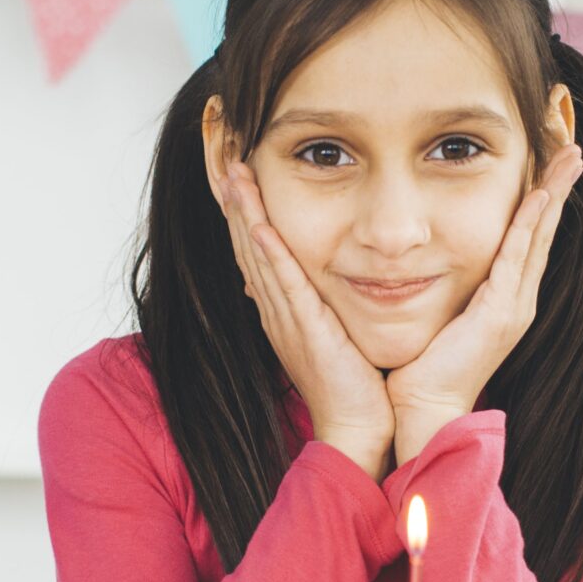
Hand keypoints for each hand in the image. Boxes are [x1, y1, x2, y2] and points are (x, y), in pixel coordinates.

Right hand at [215, 156, 393, 476]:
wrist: (359, 427)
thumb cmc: (355, 383)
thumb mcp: (335, 329)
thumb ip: (325, 299)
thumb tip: (326, 272)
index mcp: (282, 305)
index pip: (256, 244)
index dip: (243, 204)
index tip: (236, 165)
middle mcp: (275, 307)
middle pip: (245, 240)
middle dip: (234, 196)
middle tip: (224, 154)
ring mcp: (285, 317)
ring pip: (256, 253)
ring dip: (242, 211)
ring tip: (231, 171)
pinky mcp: (304, 329)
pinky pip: (282, 284)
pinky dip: (268, 252)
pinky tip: (257, 223)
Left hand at [387, 143, 582, 458]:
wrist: (426, 408)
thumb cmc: (424, 365)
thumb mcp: (442, 312)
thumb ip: (448, 285)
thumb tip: (430, 254)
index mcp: (506, 298)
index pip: (529, 238)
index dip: (542, 199)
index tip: (549, 162)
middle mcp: (518, 299)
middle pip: (545, 231)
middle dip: (559, 187)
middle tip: (573, 148)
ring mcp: (514, 306)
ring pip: (539, 238)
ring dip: (554, 195)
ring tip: (569, 158)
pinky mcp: (500, 314)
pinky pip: (517, 259)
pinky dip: (530, 226)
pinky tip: (539, 197)